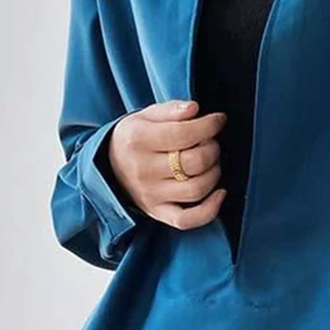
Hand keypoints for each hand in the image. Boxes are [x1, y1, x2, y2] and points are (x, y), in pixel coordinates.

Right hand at [107, 99, 227, 229]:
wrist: (109, 167)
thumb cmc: (135, 137)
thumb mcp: (146, 116)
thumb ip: (171, 110)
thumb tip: (194, 109)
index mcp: (138, 140)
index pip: (184, 133)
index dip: (209, 125)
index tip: (218, 120)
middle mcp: (143, 170)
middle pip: (195, 162)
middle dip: (213, 148)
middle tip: (211, 141)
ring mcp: (150, 195)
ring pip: (197, 188)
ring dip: (214, 172)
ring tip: (211, 162)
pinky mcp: (157, 212)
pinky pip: (187, 219)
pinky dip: (210, 209)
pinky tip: (220, 193)